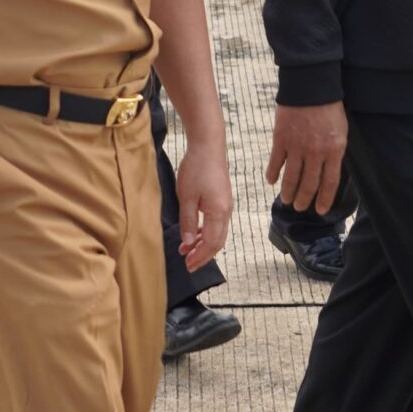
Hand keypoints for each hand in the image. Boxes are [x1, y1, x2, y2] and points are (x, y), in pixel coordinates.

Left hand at [173, 141, 234, 272]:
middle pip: (218, 242)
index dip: (200, 257)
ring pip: (217, 232)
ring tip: (187, 250)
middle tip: (188, 264)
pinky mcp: (222, 199)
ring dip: (203, 243)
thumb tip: (189, 243)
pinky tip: (194, 233)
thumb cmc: (196, 168)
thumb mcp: (186, 197)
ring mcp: (226, 205)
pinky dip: (206, 231)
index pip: (212, 244)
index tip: (188, 265)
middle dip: (203, 255)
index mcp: (218, 213)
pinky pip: (216, 222)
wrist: (208, 146)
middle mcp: (226, 211)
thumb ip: (188, 221)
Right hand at [267, 101, 347, 214]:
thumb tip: (328, 171)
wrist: (311, 85)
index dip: (324, 199)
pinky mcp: (281, 139)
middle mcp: (316, 152)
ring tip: (286, 200)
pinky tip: (271, 182)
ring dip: (288, 191)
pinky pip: (276, 162)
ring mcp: (297, 147)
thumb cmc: (329, 107)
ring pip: (291, 177)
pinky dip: (272, 173)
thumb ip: (335, 152)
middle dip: (304, 199)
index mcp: (334, 150)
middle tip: (299, 207)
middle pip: (309, 184)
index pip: (330, 183)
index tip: (320, 211)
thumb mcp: (341, 131)